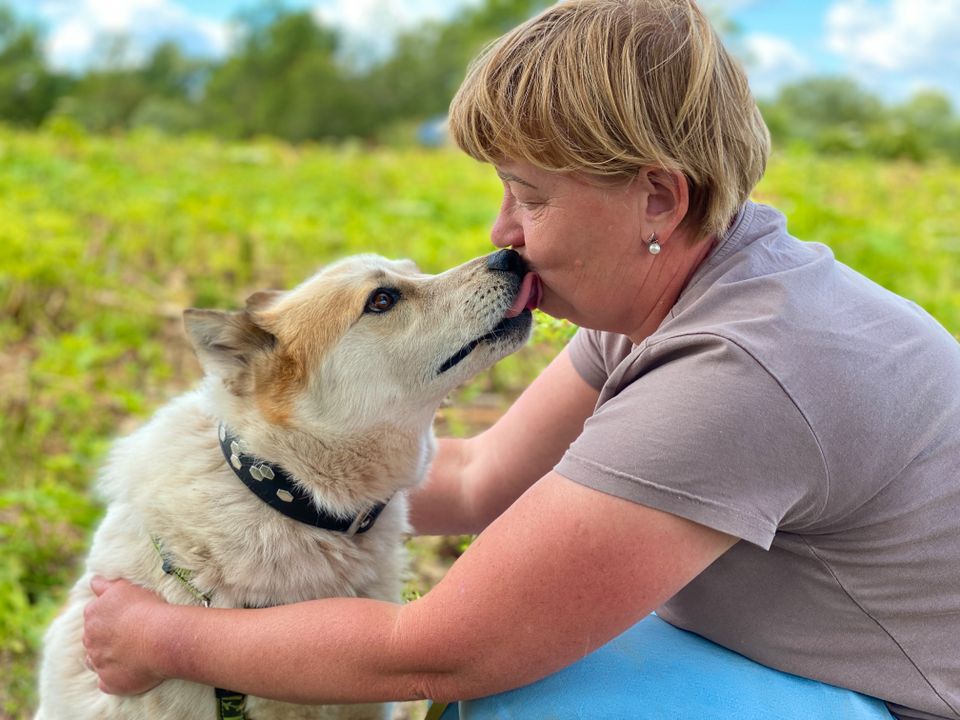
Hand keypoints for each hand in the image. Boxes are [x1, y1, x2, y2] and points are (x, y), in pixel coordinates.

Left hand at [83, 576, 167, 694]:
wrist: (161, 637)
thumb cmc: (147, 608)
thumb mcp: (125, 587)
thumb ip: (105, 584)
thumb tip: (92, 580)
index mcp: (92, 614)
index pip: (93, 615)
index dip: (109, 617)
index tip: (126, 618)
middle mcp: (90, 639)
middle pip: (92, 639)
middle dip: (106, 638)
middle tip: (130, 635)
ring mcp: (98, 662)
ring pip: (96, 661)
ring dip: (107, 658)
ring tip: (130, 653)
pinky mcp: (108, 682)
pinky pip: (107, 682)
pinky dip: (115, 678)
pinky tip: (131, 671)